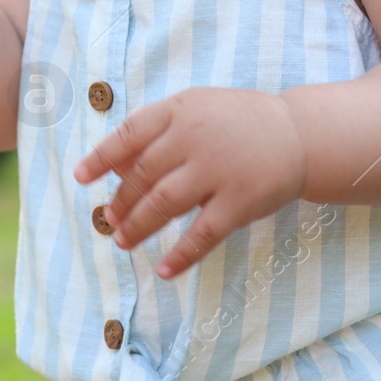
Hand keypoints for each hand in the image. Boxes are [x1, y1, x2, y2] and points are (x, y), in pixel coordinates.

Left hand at [72, 87, 307, 279]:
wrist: (300, 133)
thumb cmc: (236, 122)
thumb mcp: (195, 109)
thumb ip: (157, 132)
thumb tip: (113, 167)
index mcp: (179, 110)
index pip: (128, 134)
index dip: (101, 158)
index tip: (80, 178)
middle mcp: (194, 138)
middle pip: (142, 175)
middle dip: (120, 202)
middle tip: (108, 221)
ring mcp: (217, 170)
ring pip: (163, 204)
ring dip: (138, 226)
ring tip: (122, 242)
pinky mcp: (241, 201)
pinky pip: (203, 233)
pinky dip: (182, 254)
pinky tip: (165, 270)